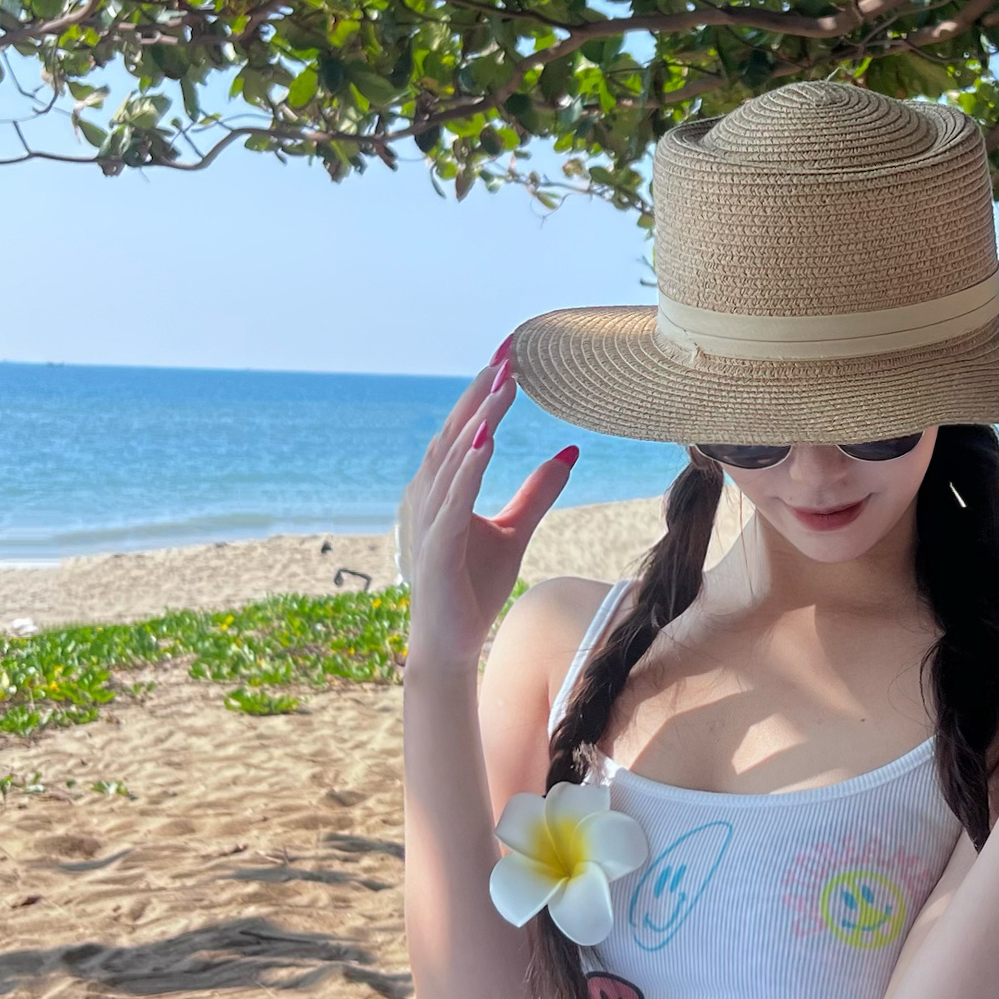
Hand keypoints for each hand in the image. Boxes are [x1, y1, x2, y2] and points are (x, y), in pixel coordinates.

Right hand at [397, 347, 577, 665]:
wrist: (450, 644)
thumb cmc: (472, 588)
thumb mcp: (514, 531)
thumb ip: (537, 492)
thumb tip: (569, 452)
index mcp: (444, 487)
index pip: (466, 428)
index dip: (486, 392)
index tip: (511, 356)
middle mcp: (429, 495)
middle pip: (455, 432)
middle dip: (481, 391)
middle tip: (508, 354)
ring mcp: (428, 520)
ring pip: (453, 457)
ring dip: (477, 418)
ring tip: (502, 385)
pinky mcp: (435, 546)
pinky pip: (452, 499)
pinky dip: (468, 467)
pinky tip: (486, 441)